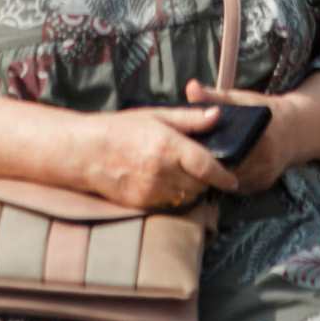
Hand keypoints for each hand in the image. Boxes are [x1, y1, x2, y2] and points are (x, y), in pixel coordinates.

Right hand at [76, 106, 236, 209]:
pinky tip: (167, 183)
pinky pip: (170, 204)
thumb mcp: (156, 115)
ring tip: (185, 175)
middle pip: (200, 185)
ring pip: (187, 197)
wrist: (85, 152)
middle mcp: (162, 171)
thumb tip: (217, 115)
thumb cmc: (120, 129)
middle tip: (204, 170)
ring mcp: (152, 190)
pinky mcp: (142, 203)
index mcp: (168, 146)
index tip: (234, 179)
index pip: (207, 166)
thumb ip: (190, 118)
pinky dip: (175, 196)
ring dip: (192, 190)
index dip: (224, 175)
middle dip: (207, 179)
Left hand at [183, 80, 295, 193]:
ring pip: (229, 182)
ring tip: (199, 164)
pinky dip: (225, 181)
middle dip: (208, 164)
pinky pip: (236, 188)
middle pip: (225, 169)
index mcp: (259, 133)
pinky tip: (217, 171)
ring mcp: (264, 175)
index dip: (206, 151)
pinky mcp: (262, 186)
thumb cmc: (262, 110)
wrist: (294, 129)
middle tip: (190, 158)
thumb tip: (191, 87)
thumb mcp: (240, 99)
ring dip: (214, 175)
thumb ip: (213, 96)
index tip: (192, 147)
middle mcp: (265, 157)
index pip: (225, 151)